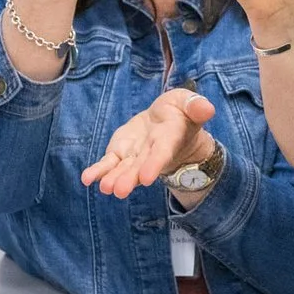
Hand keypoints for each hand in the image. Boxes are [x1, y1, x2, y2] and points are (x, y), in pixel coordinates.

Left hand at [82, 91, 216, 199]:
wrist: (167, 122)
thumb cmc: (180, 111)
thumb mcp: (189, 103)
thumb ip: (195, 106)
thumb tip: (207, 107)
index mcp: (169, 138)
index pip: (161, 153)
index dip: (154, 164)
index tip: (146, 178)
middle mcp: (151, 152)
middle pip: (140, 167)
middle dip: (130, 178)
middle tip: (119, 191)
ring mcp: (135, 155)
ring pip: (123, 169)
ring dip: (114, 179)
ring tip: (105, 188)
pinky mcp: (120, 152)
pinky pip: (108, 163)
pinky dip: (98, 171)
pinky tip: (87, 179)